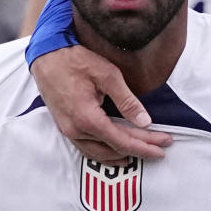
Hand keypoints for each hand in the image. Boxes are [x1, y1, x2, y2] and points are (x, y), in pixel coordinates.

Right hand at [30, 44, 171, 161]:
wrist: (46, 56)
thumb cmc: (77, 60)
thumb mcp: (108, 76)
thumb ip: (127, 101)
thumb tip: (145, 121)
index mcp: (87, 118)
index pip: (122, 141)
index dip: (145, 146)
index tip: (164, 146)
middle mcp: (76, 130)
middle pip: (113, 149)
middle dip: (139, 149)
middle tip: (161, 148)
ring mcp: (68, 131)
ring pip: (98, 153)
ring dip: (121, 155)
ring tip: (142, 153)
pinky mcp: (64, 127)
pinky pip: (86, 148)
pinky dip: (104, 153)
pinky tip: (115, 152)